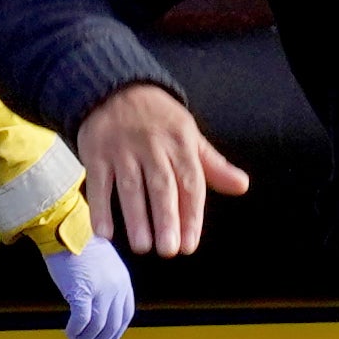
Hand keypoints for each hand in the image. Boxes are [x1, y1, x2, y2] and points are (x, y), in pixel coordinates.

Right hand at [43, 234, 136, 338]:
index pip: (125, 315)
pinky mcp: (82, 291)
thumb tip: (97, 312)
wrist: (65, 229)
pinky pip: (81, 320)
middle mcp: (116, 287)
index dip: (115, 333)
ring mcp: (100, 289)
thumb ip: (106, 286)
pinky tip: (69, 334)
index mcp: (123, 281)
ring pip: (97, 327)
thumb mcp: (103, 266)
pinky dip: (76, 331)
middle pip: (112, 325)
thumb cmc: (79, 245)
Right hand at [79, 80, 250, 257]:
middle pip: (162, 186)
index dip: (191, 215)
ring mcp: (123, 150)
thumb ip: (213, 165)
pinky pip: (98, 183)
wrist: (115, 88)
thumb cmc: (158, 119)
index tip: (190, 244)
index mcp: (181, 143)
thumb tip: (242, 185)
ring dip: (136, 219)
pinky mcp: (96, 153)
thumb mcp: (189, 136)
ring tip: (142, 247)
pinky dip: (100, 208)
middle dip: (166, 219)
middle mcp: (153, 147)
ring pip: (131, 187)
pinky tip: (105, 233)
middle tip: (169, 250)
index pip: (190, 183)